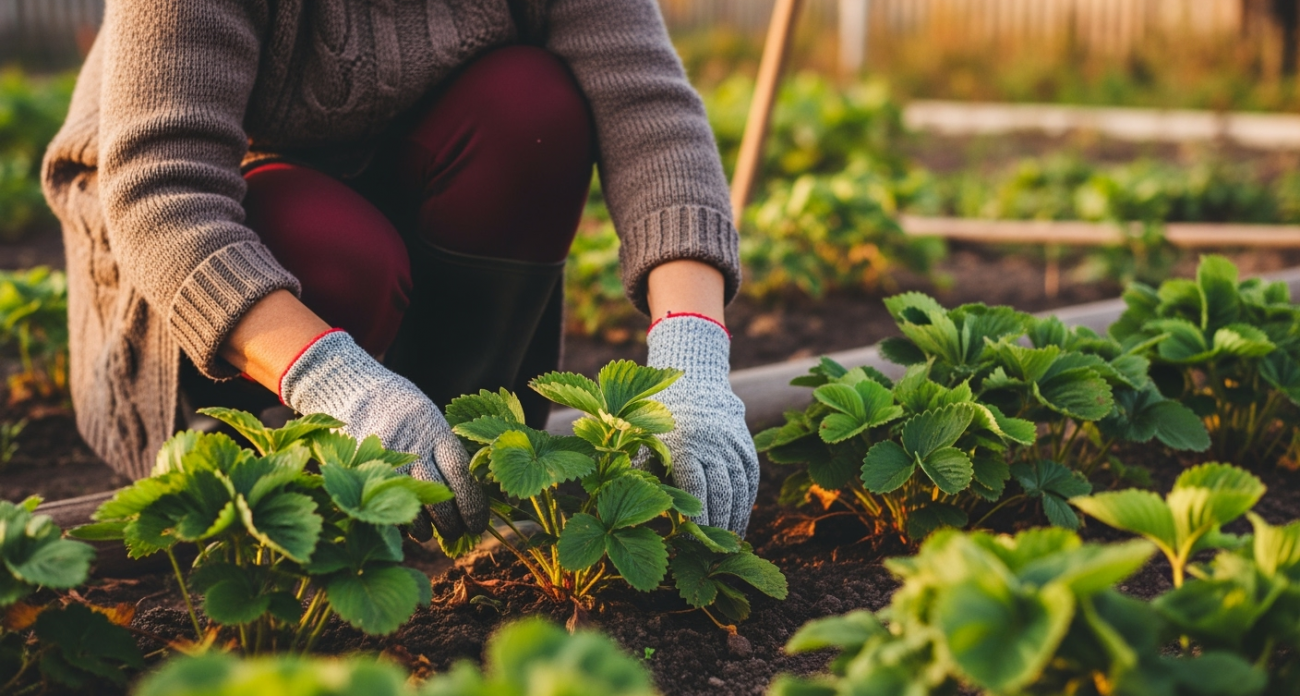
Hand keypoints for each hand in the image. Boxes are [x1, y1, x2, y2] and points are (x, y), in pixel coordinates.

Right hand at [278, 330, 487, 541]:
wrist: (348, 386)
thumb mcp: (428, 417)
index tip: (478, 524)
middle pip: (437, 494)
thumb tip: (470, 491)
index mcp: (434, 429)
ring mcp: (383, 456)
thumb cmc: (397, 405)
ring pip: (410, 504)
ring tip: (432, 533)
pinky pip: (382, 503)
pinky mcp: (360, 467)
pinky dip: (397, 519)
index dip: (472, 503)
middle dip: (451, 522)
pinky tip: (405, 523)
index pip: (460, 472)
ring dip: (425, 528)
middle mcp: (410, 444)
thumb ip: (445, 449)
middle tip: (457, 533)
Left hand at [646, 314, 757, 535]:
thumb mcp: (645, 443)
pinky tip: (737, 525)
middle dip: (715, 526)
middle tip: (709, 552)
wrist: (694, 387)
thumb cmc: (657, 424)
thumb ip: (644, 474)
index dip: (695, 518)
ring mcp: (732, 445)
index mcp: (682, 444)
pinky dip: (746, 505)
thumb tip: (639, 512)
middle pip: (720, 493)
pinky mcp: (746, 447)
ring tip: (726, 544)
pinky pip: (750, 481)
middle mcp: (711, 444)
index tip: (690, 542)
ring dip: (733, 520)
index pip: (694, 489)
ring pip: (738, 489)